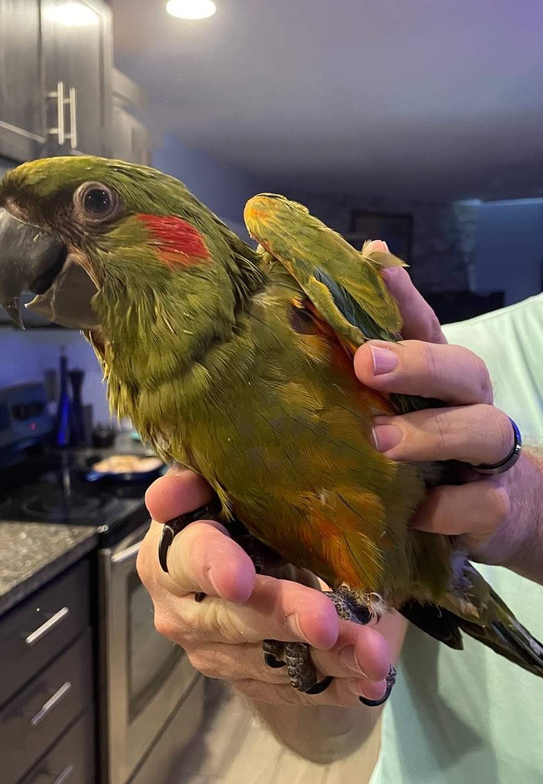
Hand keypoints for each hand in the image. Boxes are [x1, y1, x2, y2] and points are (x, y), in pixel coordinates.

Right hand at [138, 468, 396, 706]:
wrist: (248, 559)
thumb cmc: (238, 510)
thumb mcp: (226, 485)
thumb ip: (207, 480)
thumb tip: (193, 488)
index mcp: (169, 555)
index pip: (188, 558)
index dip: (213, 566)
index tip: (240, 579)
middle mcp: (183, 613)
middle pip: (235, 618)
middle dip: (285, 618)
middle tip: (327, 623)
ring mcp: (214, 654)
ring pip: (271, 660)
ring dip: (325, 659)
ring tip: (372, 654)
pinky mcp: (248, 681)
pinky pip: (293, 690)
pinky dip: (335, 685)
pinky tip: (369, 682)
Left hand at [354, 254, 542, 569]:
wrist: (493, 509)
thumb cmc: (427, 448)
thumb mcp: (395, 410)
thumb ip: (361, 377)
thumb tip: (304, 322)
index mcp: (439, 376)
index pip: (423, 325)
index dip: (402, 294)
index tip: (372, 259)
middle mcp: (469, 403)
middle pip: (460, 368)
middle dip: (417, 362)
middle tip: (367, 363)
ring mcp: (487, 454)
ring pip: (481, 429)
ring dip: (431, 433)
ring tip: (382, 441)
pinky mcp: (493, 505)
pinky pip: (477, 504)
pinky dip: (445, 508)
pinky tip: (416, 511)